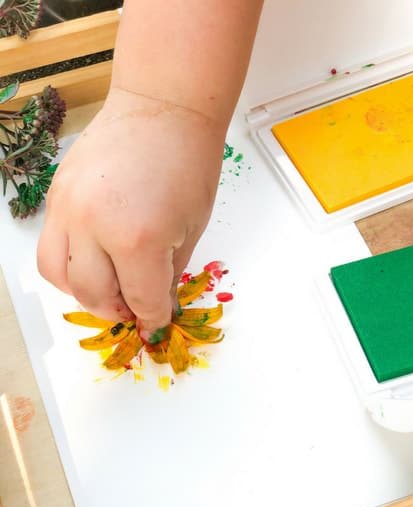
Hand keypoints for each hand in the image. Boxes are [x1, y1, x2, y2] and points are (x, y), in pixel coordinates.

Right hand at [37, 87, 224, 339]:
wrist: (163, 108)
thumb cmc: (189, 161)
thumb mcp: (191, 227)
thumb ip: (169, 273)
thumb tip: (158, 301)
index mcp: (138, 239)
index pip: (141, 299)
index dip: (152, 317)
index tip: (156, 322)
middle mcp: (94, 228)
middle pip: (95, 295)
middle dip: (119, 311)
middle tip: (136, 309)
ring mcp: (68, 210)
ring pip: (59, 277)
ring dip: (86, 294)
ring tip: (112, 289)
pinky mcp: (56, 196)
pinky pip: (51, 248)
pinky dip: (70, 267)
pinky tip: (94, 262)